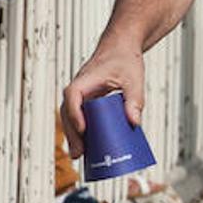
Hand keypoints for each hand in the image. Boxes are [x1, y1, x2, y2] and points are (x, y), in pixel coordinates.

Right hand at [61, 40, 145, 157]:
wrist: (121, 47)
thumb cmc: (126, 59)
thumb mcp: (134, 79)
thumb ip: (134, 100)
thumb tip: (134, 123)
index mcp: (86, 79)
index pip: (73, 95)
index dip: (75, 113)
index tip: (83, 129)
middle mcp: (79, 87)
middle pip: (67, 111)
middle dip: (72, 133)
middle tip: (79, 153)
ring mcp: (81, 94)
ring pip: (70, 116)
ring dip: (73, 135)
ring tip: (80, 155)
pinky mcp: (86, 100)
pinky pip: (79, 116)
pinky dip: (80, 131)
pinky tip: (87, 146)